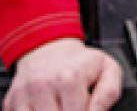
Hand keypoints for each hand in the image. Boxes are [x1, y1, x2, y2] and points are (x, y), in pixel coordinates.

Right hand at [4, 38, 121, 110]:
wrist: (50, 49)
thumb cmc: (81, 63)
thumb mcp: (108, 69)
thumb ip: (109, 93)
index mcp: (69, 77)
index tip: (86, 105)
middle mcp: (42, 86)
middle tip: (72, 104)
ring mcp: (23, 95)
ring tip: (60, 105)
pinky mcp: (11, 103)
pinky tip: (46, 107)